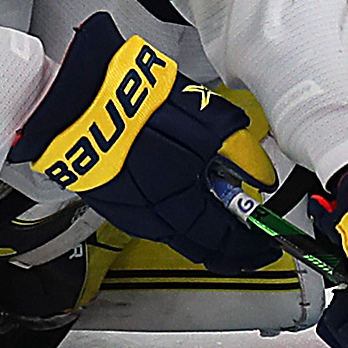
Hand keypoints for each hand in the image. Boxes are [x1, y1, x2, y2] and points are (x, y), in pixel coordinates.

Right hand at [9, 13, 275, 272]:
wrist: (80, 100)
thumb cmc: (141, 110)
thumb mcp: (214, 126)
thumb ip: (244, 155)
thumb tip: (262, 174)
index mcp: (182, 207)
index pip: (227, 242)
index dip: (252, 247)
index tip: (268, 245)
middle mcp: (154, 220)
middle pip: (202, 246)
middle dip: (230, 246)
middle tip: (250, 242)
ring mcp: (129, 212)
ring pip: (177, 234)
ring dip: (203, 230)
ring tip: (223, 219)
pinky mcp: (113, 199)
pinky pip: (154, 219)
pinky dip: (178, 216)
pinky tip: (187, 201)